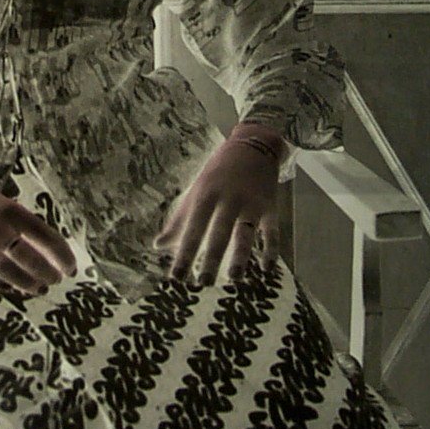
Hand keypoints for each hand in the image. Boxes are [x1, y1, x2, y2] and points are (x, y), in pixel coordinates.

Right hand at [0, 174, 78, 298]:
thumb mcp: (2, 205)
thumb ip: (23, 226)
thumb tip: (52, 252)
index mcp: (10, 211)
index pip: (46, 236)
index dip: (62, 256)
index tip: (72, 269)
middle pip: (29, 258)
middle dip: (47, 273)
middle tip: (56, 281)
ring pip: (8, 273)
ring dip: (27, 284)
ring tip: (39, 289)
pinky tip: (8, 289)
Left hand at [152, 132, 283, 284]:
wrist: (253, 144)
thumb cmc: (219, 171)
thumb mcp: (196, 190)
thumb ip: (179, 219)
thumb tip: (157, 246)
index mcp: (207, 194)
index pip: (193, 228)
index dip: (184, 253)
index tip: (175, 278)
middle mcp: (229, 199)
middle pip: (219, 232)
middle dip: (211, 258)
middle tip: (202, 283)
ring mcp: (252, 203)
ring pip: (245, 233)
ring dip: (240, 256)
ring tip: (233, 278)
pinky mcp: (270, 206)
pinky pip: (272, 231)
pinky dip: (271, 250)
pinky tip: (266, 269)